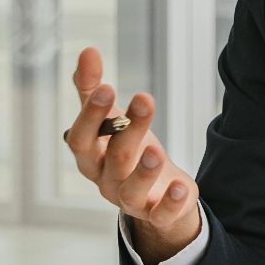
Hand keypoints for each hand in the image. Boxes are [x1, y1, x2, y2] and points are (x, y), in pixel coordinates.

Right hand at [66, 46, 200, 264]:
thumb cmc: (124, 149)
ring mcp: (131, 200)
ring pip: (132, 189)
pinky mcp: (158, 214)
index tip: (108, 88)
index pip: (82, 138)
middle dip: (128, 130)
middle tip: (145, 99)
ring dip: (144, 169)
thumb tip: (87, 51)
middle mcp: (105, 181)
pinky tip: (181, 185)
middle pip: (114, 157)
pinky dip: (171, 202)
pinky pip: (162, 213)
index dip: (91, 115)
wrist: (153, 193)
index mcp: (90, 157)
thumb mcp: (109, 120)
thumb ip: (93, 89)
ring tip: (156, 149)